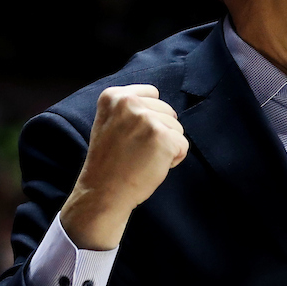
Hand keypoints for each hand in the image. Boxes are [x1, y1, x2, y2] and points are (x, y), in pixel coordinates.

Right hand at [59, 85, 187, 249]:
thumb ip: (130, 108)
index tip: (131, 134)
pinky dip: (174, 158)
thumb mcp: (110, 122)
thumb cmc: (110, 161)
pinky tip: (153, 165)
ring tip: (142, 158)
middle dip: (159, 132)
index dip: (149, 117)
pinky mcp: (163, 138)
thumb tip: (159, 100)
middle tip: (135, 150)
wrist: (103, 191)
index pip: (152, 93)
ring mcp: (146, 119)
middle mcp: (129, 103)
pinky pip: (183, 145)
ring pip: (177, 128)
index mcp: (114, 96)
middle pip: (168, 111)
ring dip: (167, 146)